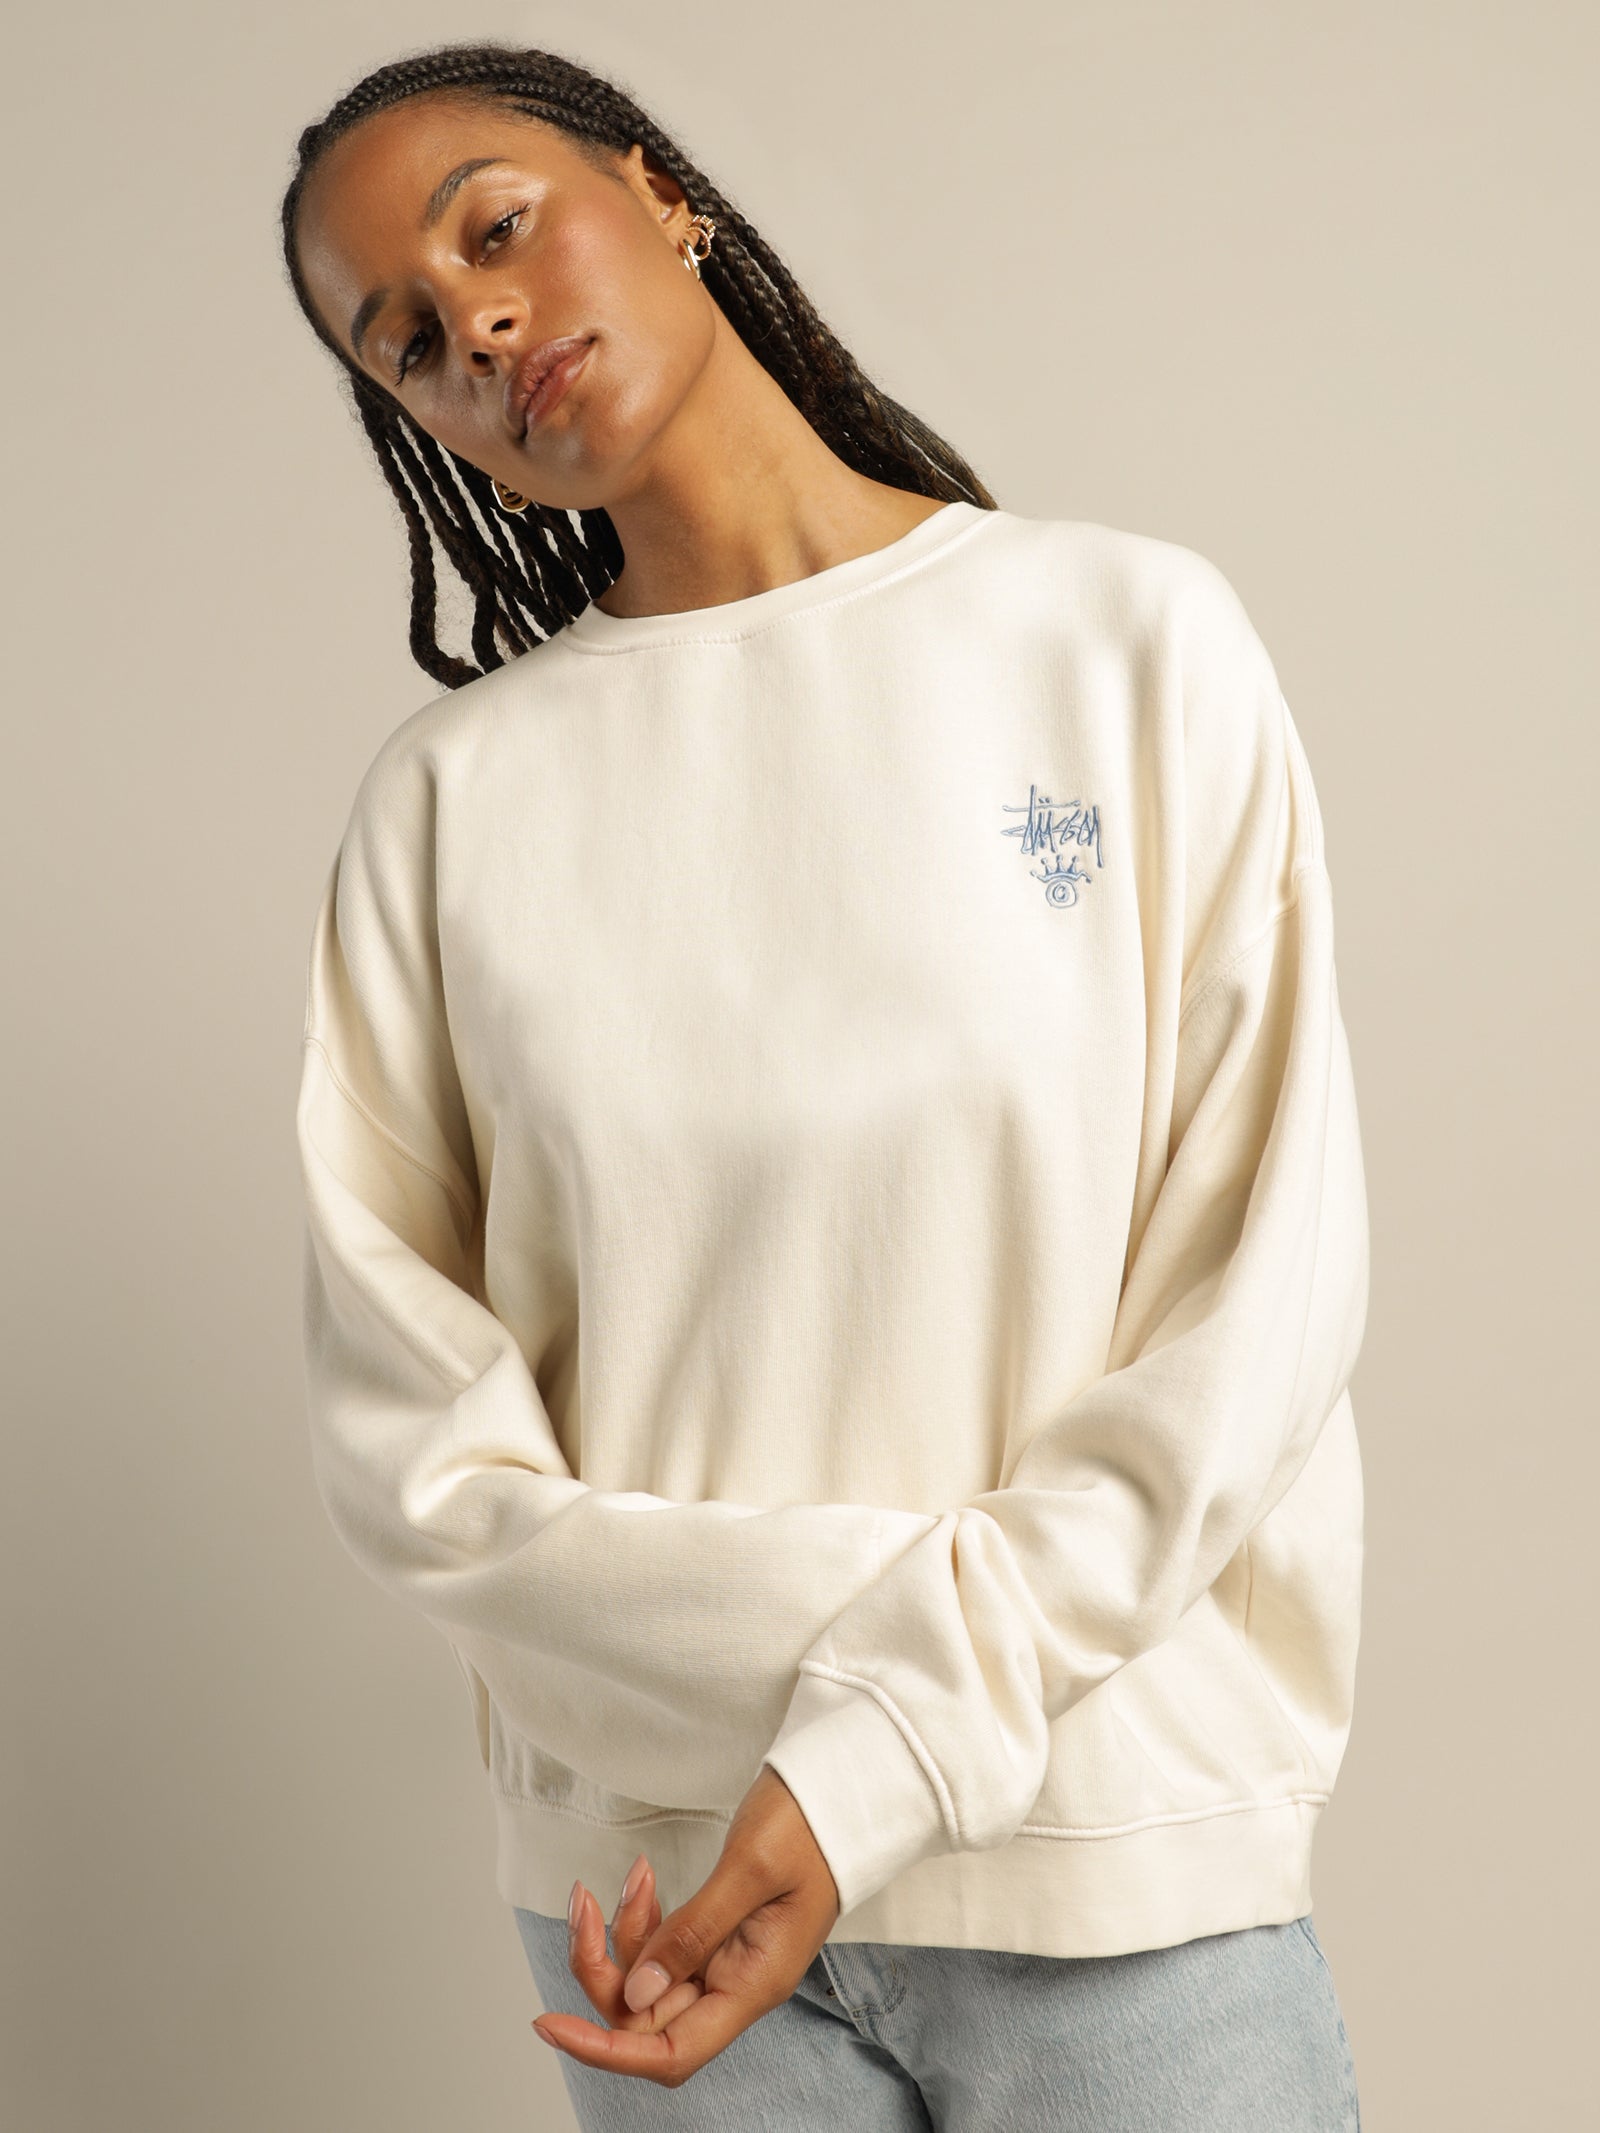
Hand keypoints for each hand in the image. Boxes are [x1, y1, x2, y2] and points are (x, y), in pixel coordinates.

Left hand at [530, 1765, 840, 2088]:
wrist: (841, 1789)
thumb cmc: (809, 1823)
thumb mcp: (750, 1868)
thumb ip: (693, 1933)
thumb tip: (636, 1995)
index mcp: (753, 1985)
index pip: (670, 2052)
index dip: (606, 2050)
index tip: (551, 2024)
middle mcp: (737, 1985)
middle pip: (647, 2018)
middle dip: (603, 1967)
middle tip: (583, 1903)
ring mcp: (727, 1961)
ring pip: (649, 1980)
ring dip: (622, 1934)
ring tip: (633, 1875)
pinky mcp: (719, 1934)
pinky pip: (664, 1947)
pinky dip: (643, 1917)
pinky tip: (643, 1878)